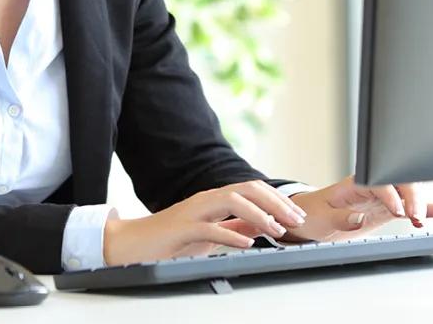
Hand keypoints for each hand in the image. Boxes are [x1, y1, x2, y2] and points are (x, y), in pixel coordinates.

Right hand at [102, 180, 308, 265]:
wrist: (135, 243)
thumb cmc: (172, 238)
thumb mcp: (211, 231)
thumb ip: (234, 225)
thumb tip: (262, 224)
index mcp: (215, 199)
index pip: (253, 189)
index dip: (278, 199)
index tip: (297, 215)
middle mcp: (207, 199)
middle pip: (247, 189)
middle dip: (276, 203)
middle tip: (295, 220)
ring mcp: (194, 212)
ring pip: (231, 201)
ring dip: (259, 214)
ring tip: (276, 229)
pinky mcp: (182, 229)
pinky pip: (210, 228)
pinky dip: (231, 234)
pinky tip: (247, 242)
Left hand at [268, 175, 432, 243]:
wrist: (312, 216)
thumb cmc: (313, 212)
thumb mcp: (321, 218)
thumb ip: (341, 218)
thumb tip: (359, 217)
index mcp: (354, 183)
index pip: (378, 182)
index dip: (389, 194)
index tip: (396, 210)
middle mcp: (372, 186)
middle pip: (399, 182)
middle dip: (411, 195)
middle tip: (416, 216)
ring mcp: (382, 196)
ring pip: (409, 192)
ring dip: (421, 202)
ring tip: (427, 217)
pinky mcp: (388, 209)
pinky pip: (409, 207)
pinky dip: (427, 209)